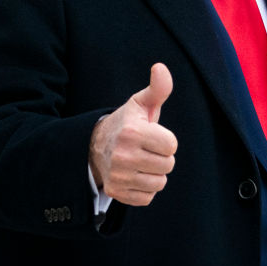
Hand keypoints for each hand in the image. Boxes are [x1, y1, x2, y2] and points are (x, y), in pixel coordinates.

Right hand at [89, 63, 177, 206]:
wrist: (95, 146)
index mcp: (133, 132)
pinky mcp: (116, 192)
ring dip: (155, 173)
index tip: (152, 135)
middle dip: (161, 157)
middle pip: (168, 165)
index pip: (171, 145)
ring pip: (159, 183)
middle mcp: (124, 155)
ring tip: (141, 161)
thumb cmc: (126, 123)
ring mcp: (118, 175)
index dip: (166, 140)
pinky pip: (148, 197)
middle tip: (146, 149)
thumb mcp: (140, 104)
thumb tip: (161, 68)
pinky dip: (145, 188)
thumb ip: (158, 88)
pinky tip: (134, 175)